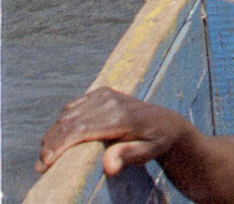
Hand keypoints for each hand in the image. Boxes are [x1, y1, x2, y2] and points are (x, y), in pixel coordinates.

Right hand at [37, 88, 187, 175]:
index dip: (58, 146)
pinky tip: (59, 139)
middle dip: (50, 145)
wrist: (166, 122)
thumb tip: (109, 166)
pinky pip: (72, 108)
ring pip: (67, 115)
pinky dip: (61, 123)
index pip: (79, 130)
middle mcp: (111, 101)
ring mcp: (105, 94)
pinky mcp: (101, 92)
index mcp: (121, 116)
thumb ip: (128, 156)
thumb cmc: (155, 142)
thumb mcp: (148, 153)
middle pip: (68, 123)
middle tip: (40, 167)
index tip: (44, 164)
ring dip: (53, 135)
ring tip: (48, 157)